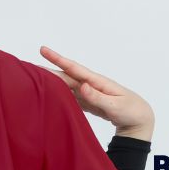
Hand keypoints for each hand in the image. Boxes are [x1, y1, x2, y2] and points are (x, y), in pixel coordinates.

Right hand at [39, 46, 154, 140]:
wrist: (138, 119)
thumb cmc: (130, 111)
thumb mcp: (115, 106)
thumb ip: (98, 97)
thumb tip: (82, 86)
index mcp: (97, 82)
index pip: (74, 68)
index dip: (58, 59)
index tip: (43, 50)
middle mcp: (90, 84)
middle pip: (65, 75)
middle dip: (49, 69)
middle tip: (30, 66)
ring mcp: (88, 93)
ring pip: (66, 85)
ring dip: (51, 81)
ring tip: (35, 77)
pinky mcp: (87, 102)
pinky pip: (69, 96)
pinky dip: (59, 93)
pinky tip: (49, 93)